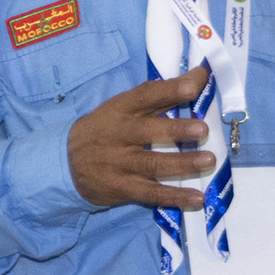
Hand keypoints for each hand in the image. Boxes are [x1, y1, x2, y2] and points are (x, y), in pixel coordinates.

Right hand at [67, 70, 214, 210]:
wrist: (66, 163)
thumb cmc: (105, 129)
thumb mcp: (123, 107)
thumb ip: (161, 94)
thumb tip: (199, 76)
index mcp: (120, 109)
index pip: (145, 96)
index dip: (169, 90)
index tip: (193, 85)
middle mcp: (119, 135)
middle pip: (148, 132)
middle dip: (176, 130)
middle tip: (202, 129)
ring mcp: (120, 164)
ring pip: (153, 164)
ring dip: (182, 164)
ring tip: (208, 160)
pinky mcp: (123, 188)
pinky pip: (151, 193)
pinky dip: (174, 197)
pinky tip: (196, 198)